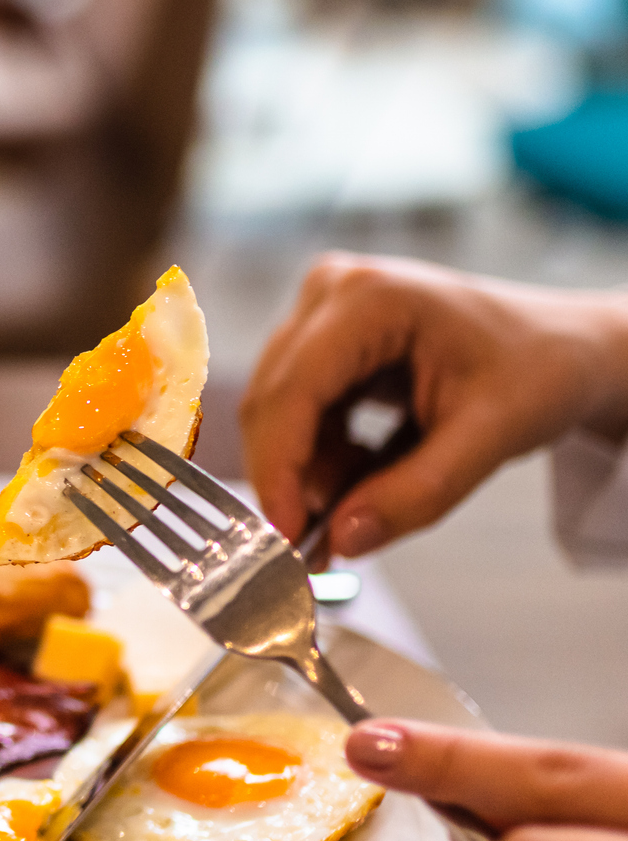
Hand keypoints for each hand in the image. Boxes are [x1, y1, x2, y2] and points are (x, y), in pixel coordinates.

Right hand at [239, 255, 627, 558]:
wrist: (566, 346)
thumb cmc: (542, 367)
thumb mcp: (491, 437)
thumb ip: (417, 494)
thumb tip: (344, 538)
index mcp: (372, 298)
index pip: (293, 391)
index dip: (279, 468)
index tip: (285, 535)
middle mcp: (334, 293)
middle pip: (274, 402)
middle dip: (290, 479)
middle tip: (311, 546)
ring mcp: (324, 314)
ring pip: (279, 413)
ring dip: (306, 473)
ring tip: (352, 515)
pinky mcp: (325, 341)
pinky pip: (298, 413)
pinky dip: (320, 459)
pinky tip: (360, 482)